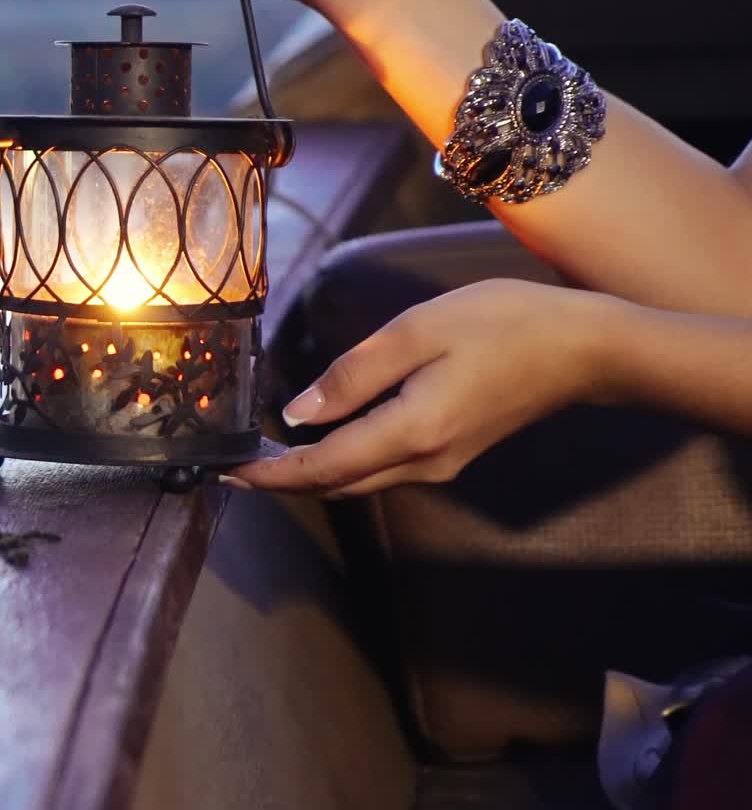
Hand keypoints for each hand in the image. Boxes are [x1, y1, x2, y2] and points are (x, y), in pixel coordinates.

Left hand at [228, 280, 612, 495]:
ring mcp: (440, 464)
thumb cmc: (503, 325)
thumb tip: (297, 413)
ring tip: (263, 457)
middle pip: (335, 484)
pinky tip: (321, 440)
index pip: (321, 467)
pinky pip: (380, 470)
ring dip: (309, 474)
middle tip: (231, 466)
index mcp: (410, 432)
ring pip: (358, 481)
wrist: (584, 350)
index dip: (269, 474)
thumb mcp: (418, 331)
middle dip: (281, 481)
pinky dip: (340, 463)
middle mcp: (422, 462)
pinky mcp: (451, 453)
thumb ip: (354, 374)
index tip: (226, 471)